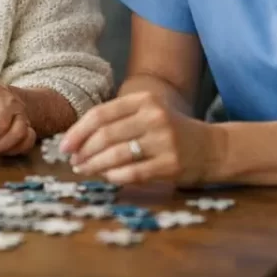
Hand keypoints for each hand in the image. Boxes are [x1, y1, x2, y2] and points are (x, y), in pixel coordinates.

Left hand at [58, 91, 215, 185]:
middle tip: (73, 162)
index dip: (78, 132)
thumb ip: (117, 120)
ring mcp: (164, 141)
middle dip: (83, 151)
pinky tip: (107, 177)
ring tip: (84, 170)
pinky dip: (115, 176)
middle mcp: (154, 117)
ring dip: (94, 165)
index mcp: (144, 100)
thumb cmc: (169, 131)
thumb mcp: (146, 114)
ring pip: (116, 155)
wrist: (212, 148)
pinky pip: (133, 173)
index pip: (100, 114)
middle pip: (105, 135)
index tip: (64, 146)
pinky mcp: (171, 164)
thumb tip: (76, 139)